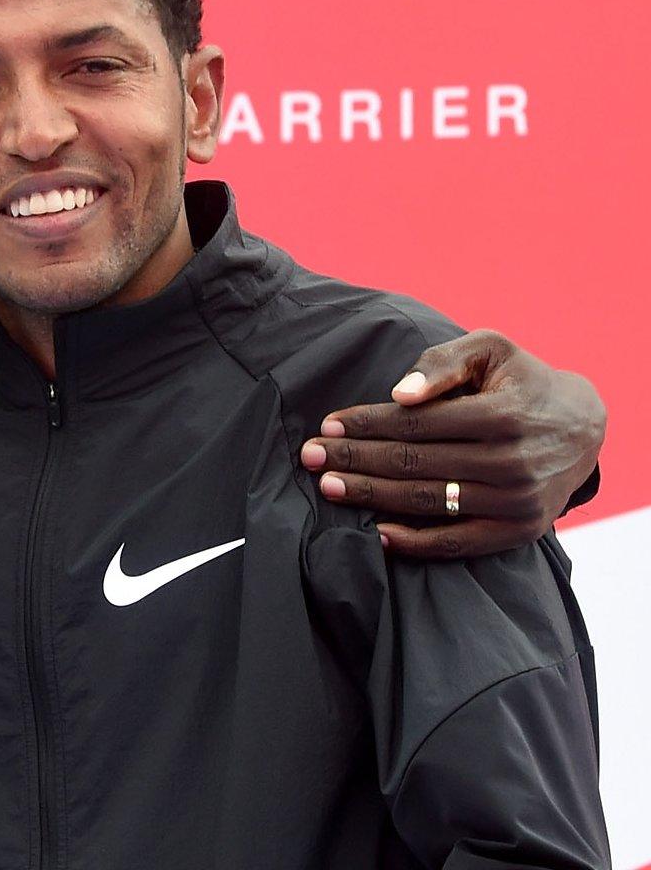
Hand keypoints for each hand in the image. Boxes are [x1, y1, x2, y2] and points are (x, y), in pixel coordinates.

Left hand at [299, 329, 604, 558]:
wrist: (583, 427)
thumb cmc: (521, 381)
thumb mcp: (490, 350)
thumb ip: (444, 362)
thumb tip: (400, 393)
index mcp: (503, 416)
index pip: (417, 425)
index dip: (367, 426)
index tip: (327, 427)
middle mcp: (512, 462)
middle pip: (415, 464)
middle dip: (356, 460)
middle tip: (310, 458)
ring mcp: (517, 502)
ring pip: (429, 502)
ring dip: (373, 497)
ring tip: (329, 487)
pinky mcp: (520, 530)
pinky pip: (459, 542)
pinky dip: (416, 543)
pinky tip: (378, 533)